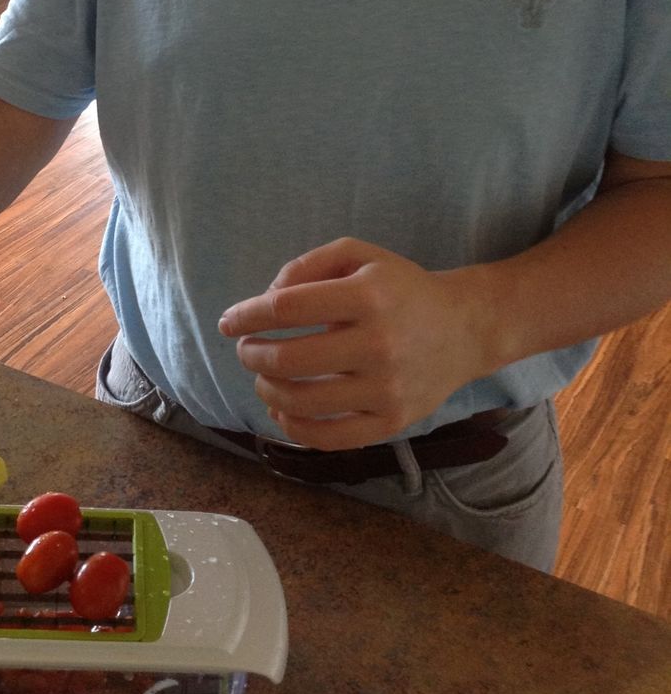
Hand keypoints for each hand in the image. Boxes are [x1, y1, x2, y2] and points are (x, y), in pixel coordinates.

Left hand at [218, 238, 490, 450]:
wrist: (465, 328)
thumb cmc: (400, 288)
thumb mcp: (359, 255)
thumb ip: (307, 266)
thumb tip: (265, 300)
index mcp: (368, 295)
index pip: (287, 308)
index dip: (247, 316)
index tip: (228, 323)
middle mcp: (379, 343)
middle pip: (290, 359)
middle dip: (253, 355)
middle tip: (246, 350)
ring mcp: (387, 388)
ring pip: (303, 401)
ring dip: (267, 390)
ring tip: (263, 378)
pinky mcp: (393, 422)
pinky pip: (330, 437)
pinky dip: (294, 428)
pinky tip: (282, 411)